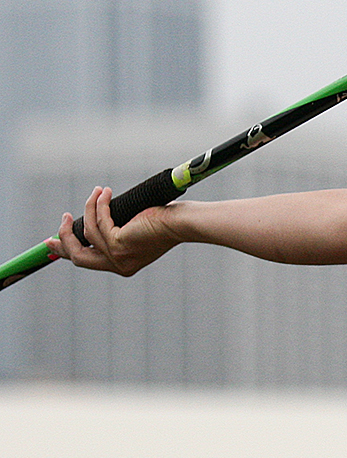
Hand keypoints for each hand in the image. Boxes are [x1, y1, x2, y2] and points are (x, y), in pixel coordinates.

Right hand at [44, 186, 179, 276]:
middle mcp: (119, 266)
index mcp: (122, 266)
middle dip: (64, 237)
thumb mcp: (135, 230)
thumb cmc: (166, 222)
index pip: (87, 261)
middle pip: (78, 256)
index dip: (68, 250)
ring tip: (98, 191)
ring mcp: (118, 257)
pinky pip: (99, 221)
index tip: (53, 240)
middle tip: (63, 218)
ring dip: (89, 208)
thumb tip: (92, 220)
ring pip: (87, 233)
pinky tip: (105, 192)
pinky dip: (99, 204)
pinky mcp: (119, 243)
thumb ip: (115, 231)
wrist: (183, 223)